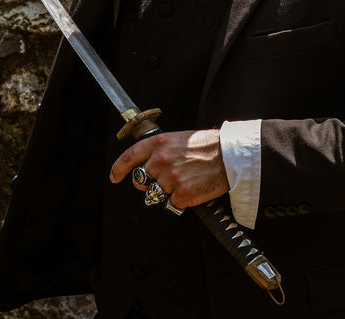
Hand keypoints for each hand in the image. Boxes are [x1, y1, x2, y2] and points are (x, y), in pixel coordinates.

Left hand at [109, 129, 229, 209]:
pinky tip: (192, 189)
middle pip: (141, 180)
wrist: (230, 156)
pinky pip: (173, 204)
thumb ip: (159, 151)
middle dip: (149, 183)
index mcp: (157, 144)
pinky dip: (181, 201)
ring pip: (157, 193)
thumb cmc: (206, 146)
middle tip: (165, 180)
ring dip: (168, 192)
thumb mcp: (177, 139)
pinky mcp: (182, 194)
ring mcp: (170, 178)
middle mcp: (160, 160)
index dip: (119, 169)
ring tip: (185, 182)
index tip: (114, 177)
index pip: (129, 157)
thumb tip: (147, 164)